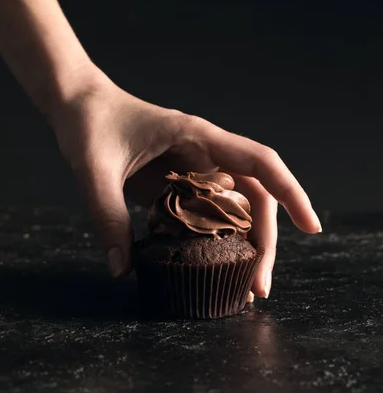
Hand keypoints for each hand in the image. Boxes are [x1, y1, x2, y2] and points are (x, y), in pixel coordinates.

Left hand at [50, 63, 321, 298]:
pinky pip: (209, 210)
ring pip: (236, 204)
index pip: (259, 161)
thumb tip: (123, 269)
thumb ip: (108, 217)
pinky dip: (217, 237)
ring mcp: (193, 166)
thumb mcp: (94, 170)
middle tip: (257, 287)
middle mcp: (204, 151)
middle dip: (263, 240)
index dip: (291, 191)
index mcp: (196, 136)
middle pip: (254, 194)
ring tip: (241, 285)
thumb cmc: (90, 124)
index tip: (312, 226)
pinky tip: (212, 265)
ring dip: (244, 243)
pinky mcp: (179, 180)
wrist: (80, 105)